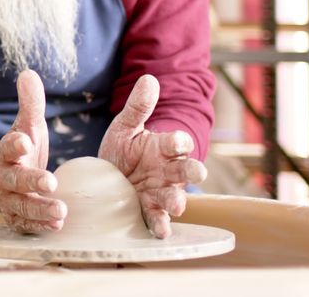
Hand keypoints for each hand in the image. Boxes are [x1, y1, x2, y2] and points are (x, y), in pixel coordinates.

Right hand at [0, 70, 66, 232]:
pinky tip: (57, 226)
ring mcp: (8, 199)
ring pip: (20, 206)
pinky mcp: (15, 217)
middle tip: (51, 182)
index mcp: (6, 152)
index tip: (24, 141)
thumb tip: (29, 72)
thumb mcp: (27, 126)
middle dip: (31, 182)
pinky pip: (24, 224)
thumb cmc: (20, 150)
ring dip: (39, 210)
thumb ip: (30, 103)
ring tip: (61, 211)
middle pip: (14, 180)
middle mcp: (4, 177)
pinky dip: (38, 226)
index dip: (14, 145)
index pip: (7, 147)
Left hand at [98, 74, 207, 238]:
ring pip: (175, 196)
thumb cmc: (123, 148)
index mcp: (164, 147)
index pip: (177, 141)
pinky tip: (160, 230)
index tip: (177, 141)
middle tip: (198, 173)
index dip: (178, 141)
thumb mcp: (125, 126)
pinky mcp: (149, 208)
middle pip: (186, 170)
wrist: (110, 174)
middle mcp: (168, 170)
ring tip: (176, 206)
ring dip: (176, 201)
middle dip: (192, 171)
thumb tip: (148, 78)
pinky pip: (158, 217)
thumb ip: (138, 106)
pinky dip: (161, 224)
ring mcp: (160, 190)